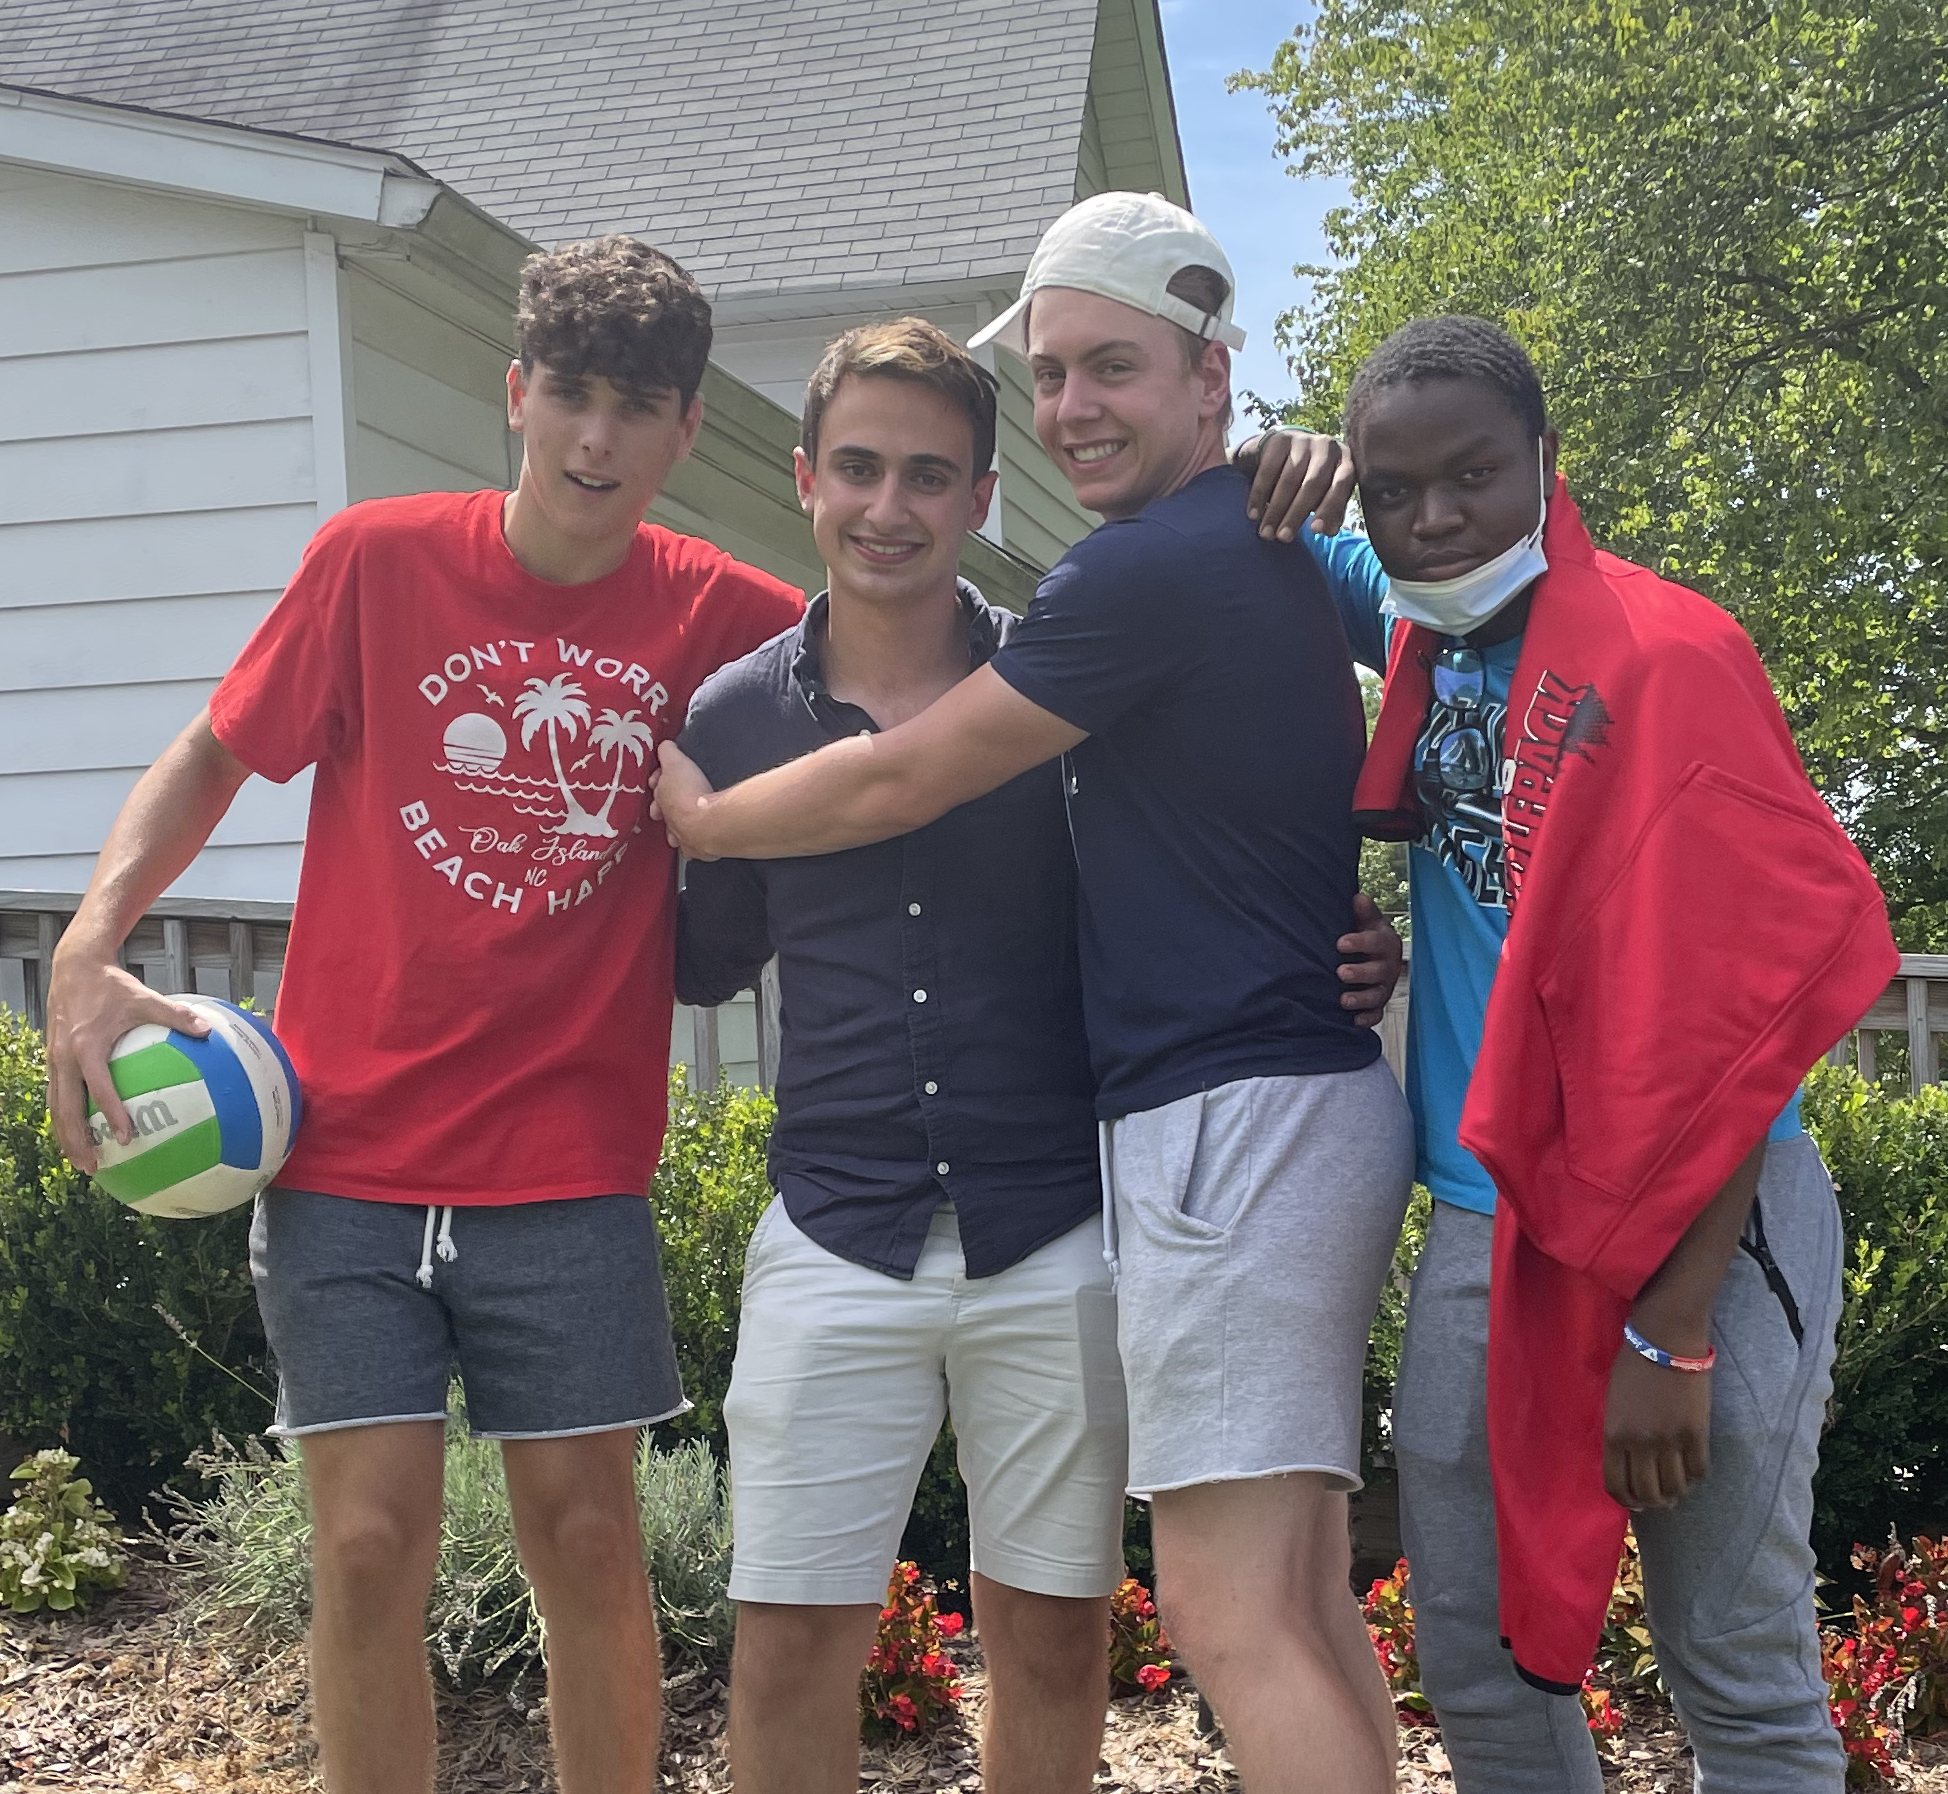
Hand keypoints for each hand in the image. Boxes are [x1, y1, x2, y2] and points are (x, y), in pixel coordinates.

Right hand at [46, 953, 209, 1172]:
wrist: (74, 967)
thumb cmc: (112, 985)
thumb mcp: (145, 997)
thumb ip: (176, 1015)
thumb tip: (208, 1030)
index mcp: (85, 1047)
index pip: (99, 1088)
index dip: (111, 1114)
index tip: (127, 1137)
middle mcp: (64, 1058)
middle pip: (65, 1110)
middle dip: (77, 1141)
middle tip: (94, 1167)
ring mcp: (54, 1060)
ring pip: (56, 1107)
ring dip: (66, 1136)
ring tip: (82, 1162)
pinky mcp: (53, 1059)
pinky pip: (56, 1095)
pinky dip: (65, 1117)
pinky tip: (80, 1133)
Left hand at [650, 738, 720, 859]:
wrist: (710, 824)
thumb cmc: (692, 796)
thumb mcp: (676, 762)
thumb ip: (668, 753)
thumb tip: (664, 746)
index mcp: (662, 799)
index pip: (658, 789)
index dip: (661, 781)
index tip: (664, 777)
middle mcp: (670, 820)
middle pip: (666, 815)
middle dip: (669, 809)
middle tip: (678, 802)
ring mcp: (684, 838)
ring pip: (678, 835)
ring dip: (683, 828)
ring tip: (691, 822)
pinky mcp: (700, 850)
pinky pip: (696, 848)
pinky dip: (700, 844)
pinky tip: (708, 837)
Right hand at [1232, 428, 1356, 541]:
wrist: (1285, 450)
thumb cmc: (1310, 480)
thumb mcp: (1325, 494)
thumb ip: (1330, 511)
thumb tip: (1329, 531)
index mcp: (1345, 461)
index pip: (1341, 485)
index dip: (1328, 508)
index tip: (1313, 531)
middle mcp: (1327, 446)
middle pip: (1312, 484)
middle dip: (1295, 514)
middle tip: (1282, 538)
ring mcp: (1303, 440)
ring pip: (1289, 479)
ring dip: (1275, 510)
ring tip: (1266, 532)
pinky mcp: (1279, 439)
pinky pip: (1268, 470)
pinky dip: (1259, 495)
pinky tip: (1254, 514)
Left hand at [1337, 892, 1402, 1027]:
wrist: (1372, 953)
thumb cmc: (1364, 933)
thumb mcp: (1366, 920)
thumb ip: (1363, 911)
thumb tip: (1358, 898)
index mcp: (1385, 942)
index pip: (1375, 942)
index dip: (1359, 943)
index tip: (1340, 943)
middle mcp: (1388, 966)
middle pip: (1378, 971)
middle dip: (1360, 973)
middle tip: (1340, 972)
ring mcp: (1384, 987)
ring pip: (1377, 995)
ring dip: (1361, 999)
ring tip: (1343, 1000)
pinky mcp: (1378, 1004)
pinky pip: (1376, 1014)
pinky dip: (1367, 1019)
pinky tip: (1354, 1022)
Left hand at [1603, 1337, 1712, 1509]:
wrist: (1665, 1340)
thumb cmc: (1633, 1367)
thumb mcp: (1614, 1403)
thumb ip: (1619, 1435)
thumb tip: (1632, 1466)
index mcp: (1615, 1434)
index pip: (1616, 1485)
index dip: (1626, 1501)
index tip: (1634, 1503)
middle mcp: (1641, 1443)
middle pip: (1647, 1493)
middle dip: (1652, 1503)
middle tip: (1658, 1500)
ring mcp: (1671, 1440)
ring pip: (1675, 1488)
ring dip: (1675, 1494)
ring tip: (1676, 1491)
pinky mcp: (1697, 1434)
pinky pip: (1698, 1472)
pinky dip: (1694, 1478)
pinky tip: (1691, 1472)